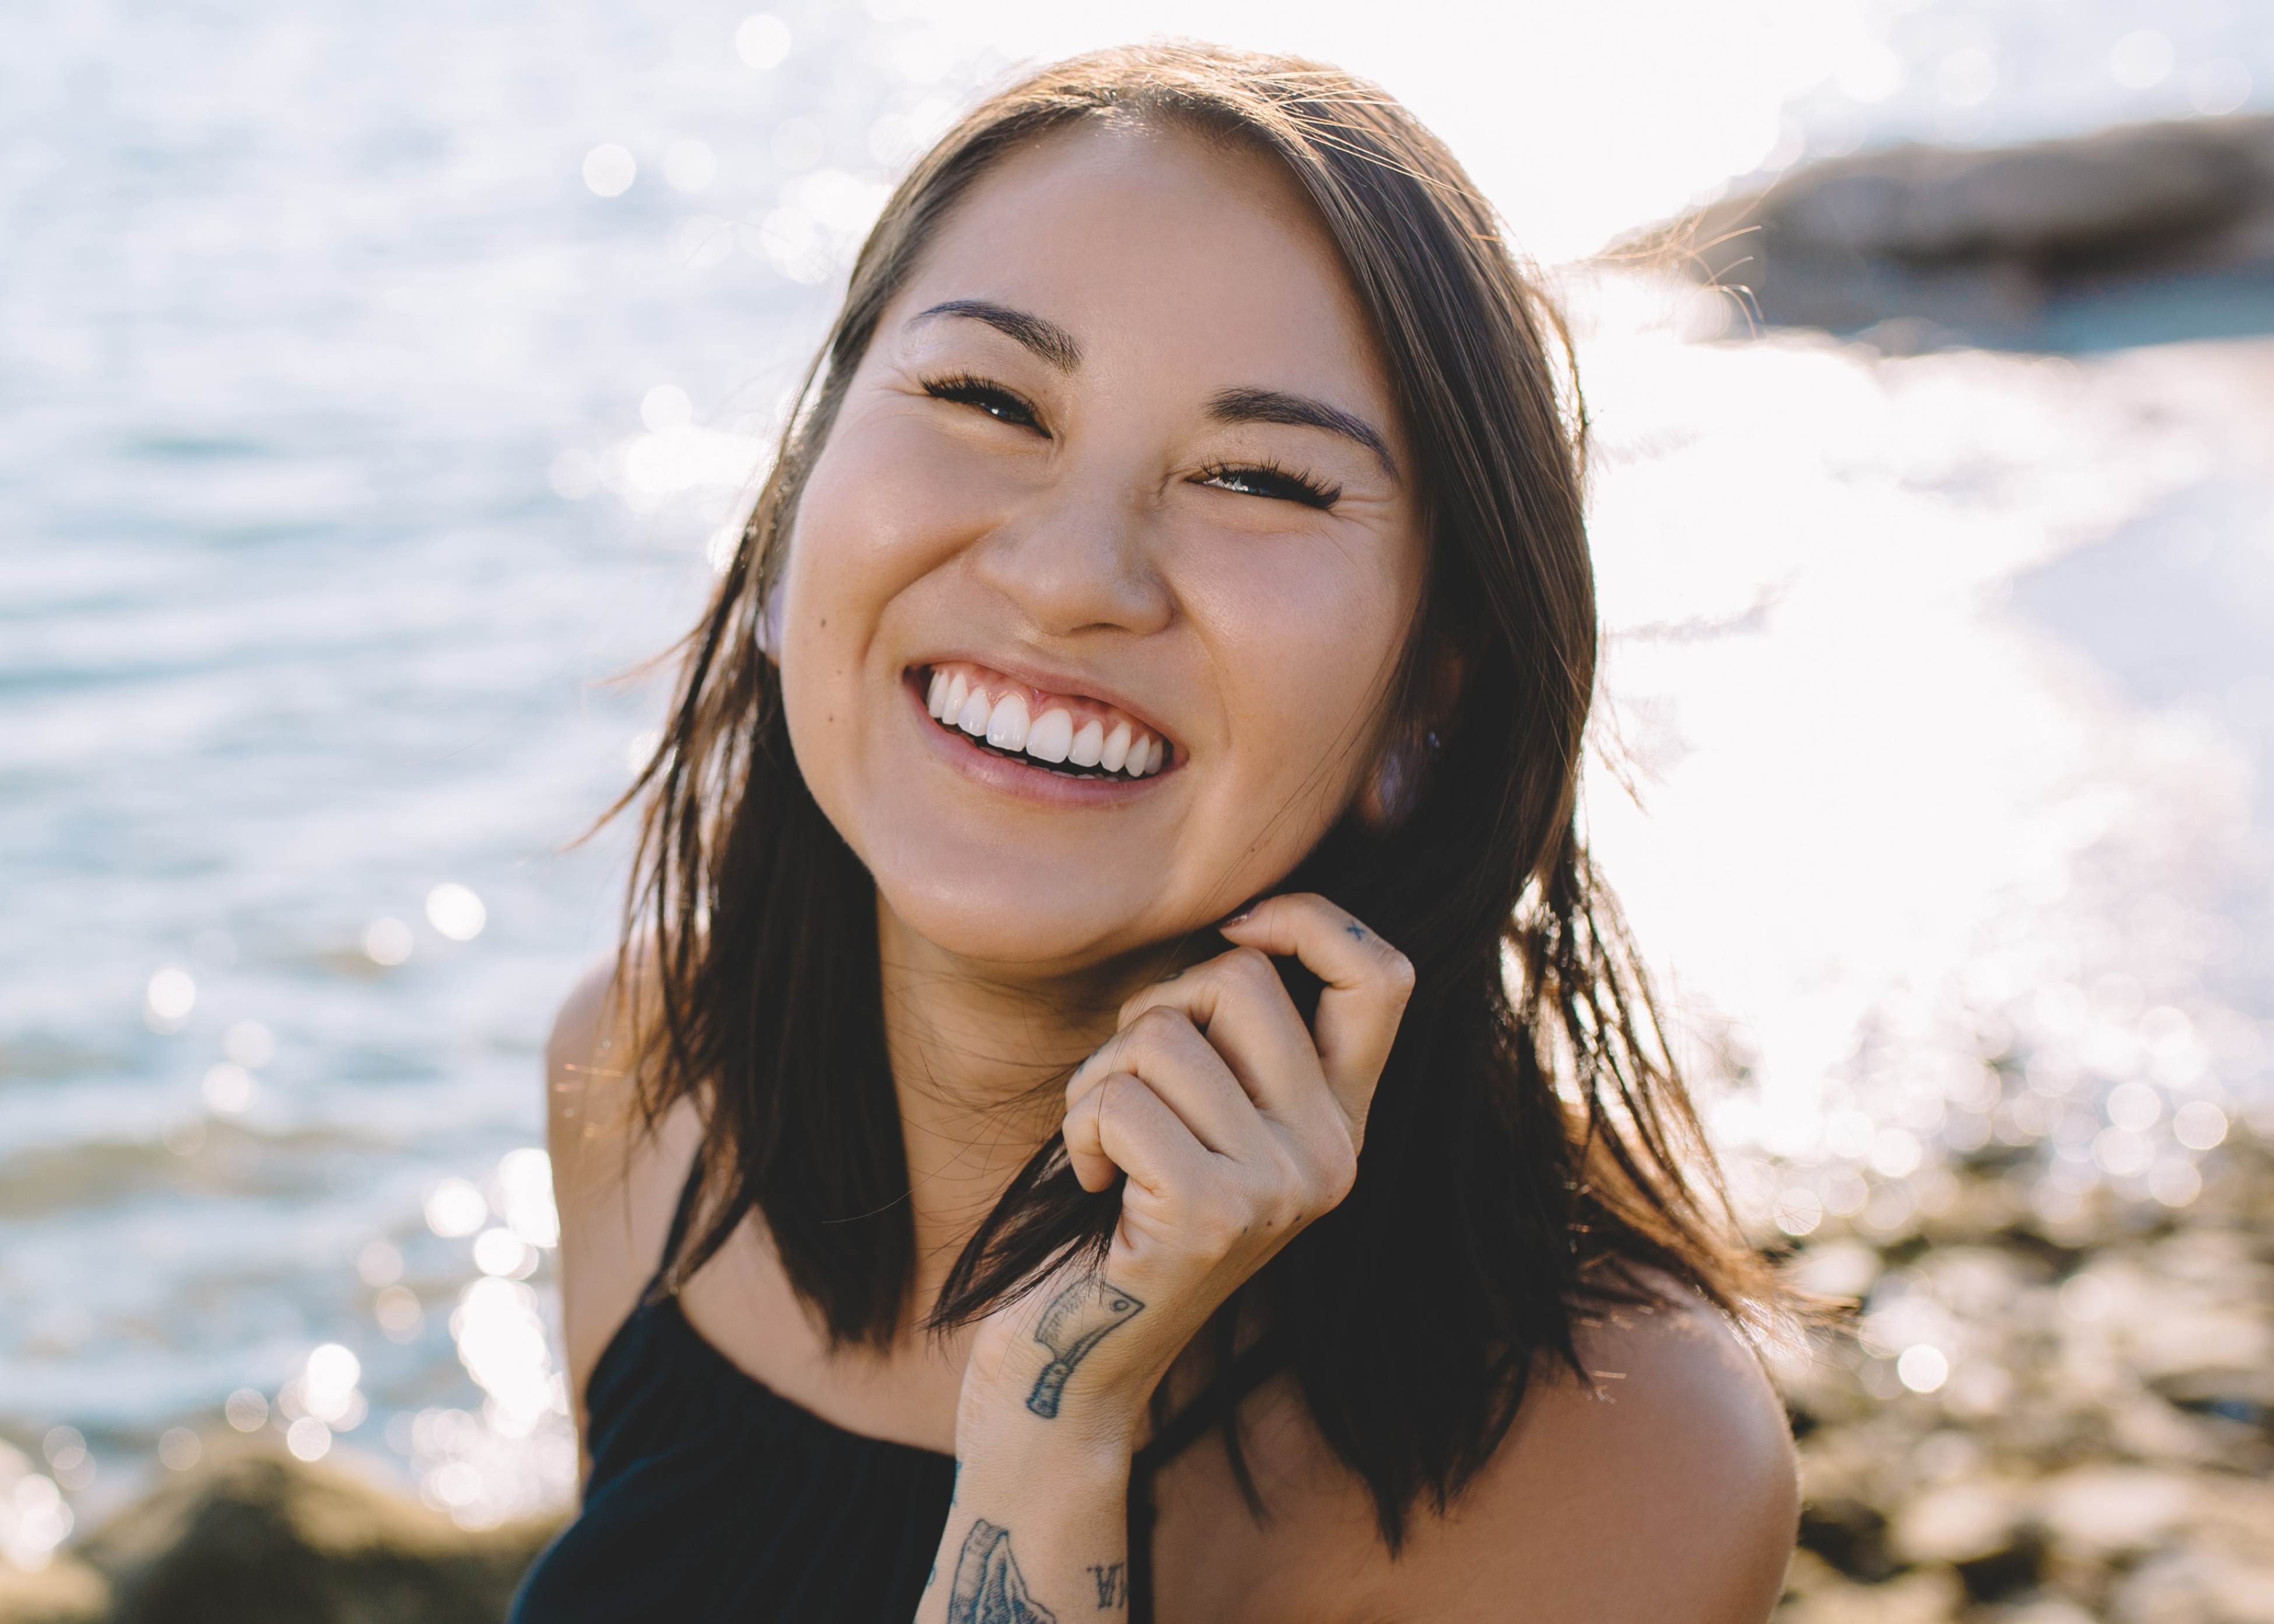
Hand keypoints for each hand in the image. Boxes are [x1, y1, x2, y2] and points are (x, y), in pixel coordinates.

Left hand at [958, 893, 1414, 1449]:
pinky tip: (1089, 1184)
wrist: (1072, 1360)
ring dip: (1097, 1077)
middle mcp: (1334, 1154)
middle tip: (1127, 1086)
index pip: (1385, 974)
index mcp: (1342, 1121)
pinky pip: (1120, 1098)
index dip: (1310, 920)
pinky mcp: (1215, 1215)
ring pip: (1164, 1033)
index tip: (1234, 928)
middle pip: (1242, 977)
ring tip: (1101, 1145)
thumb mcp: (1199, 1110)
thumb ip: (1232, 1032)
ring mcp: (1283, 1189)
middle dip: (1153, 1007)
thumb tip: (1236, 921)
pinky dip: (1077, 1127)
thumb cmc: (1118, 1210)